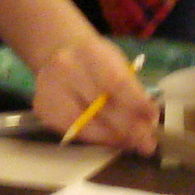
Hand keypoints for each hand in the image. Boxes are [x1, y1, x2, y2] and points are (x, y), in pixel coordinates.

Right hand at [30, 33, 159, 153]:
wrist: (58, 51)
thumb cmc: (96, 61)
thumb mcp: (116, 64)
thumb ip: (132, 90)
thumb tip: (148, 121)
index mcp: (89, 52)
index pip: (115, 82)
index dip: (136, 104)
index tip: (152, 118)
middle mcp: (65, 69)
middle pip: (99, 106)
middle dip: (127, 128)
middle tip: (147, 143)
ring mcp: (49, 90)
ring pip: (83, 124)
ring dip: (111, 138)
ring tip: (130, 143)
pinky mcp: (42, 109)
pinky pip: (72, 131)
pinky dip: (94, 138)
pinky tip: (109, 139)